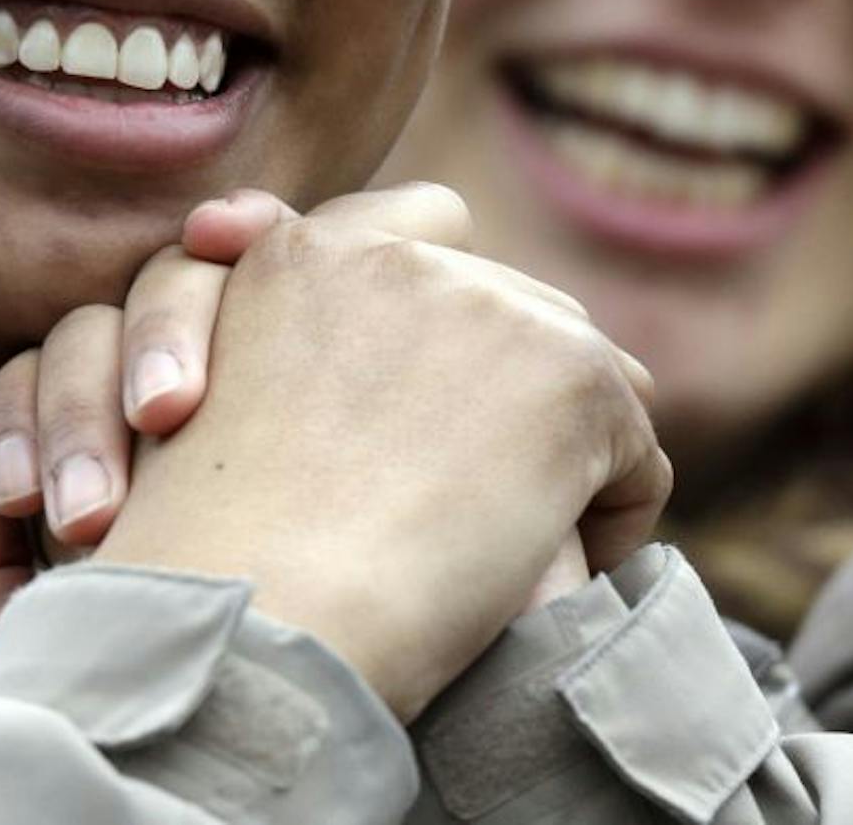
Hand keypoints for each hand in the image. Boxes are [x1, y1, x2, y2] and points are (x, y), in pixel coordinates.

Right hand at [86, 186, 665, 719]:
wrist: (264, 628)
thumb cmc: (226, 571)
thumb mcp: (217, 421)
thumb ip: (294, 359)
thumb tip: (401, 384)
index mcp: (295, 256)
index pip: (422, 225)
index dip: (453, 310)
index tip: (451, 399)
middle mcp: (392, 254)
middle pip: (522, 303)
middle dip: (520, 393)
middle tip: (480, 501)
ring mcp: (484, 301)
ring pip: (587, 372)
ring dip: (565, 453)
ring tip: (509, 551)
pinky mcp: (566, 371)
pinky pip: (635, 452)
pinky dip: (612, 520)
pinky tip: (545, 582)